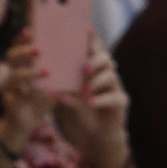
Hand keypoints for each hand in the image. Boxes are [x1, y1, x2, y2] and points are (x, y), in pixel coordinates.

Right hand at [0, 33, 53, 151]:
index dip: (21, 39)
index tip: (30, 29)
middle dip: (24, 52)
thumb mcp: (49, 83)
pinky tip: (42, 93)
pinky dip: (29, 95)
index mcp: (20, 66)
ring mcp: (9, 89)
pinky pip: (17, 97)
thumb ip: (57, 70)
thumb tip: (76, 54)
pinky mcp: (12, 104)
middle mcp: (11, 75)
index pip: (18, 48)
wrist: (25, 124)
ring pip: (14, 77)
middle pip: (11, 58)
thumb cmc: (38, 99)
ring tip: (46, 71)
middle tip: (39, 50)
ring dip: (29, 73)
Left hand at [55, 36, 129, 154]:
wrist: (94, 138)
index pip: (91, 51)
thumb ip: (61, 87)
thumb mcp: (67, 98)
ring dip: (96, 80)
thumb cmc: (80, 114)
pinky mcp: (121, 102)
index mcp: (92, 71)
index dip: (90, 40)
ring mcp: (115, 88)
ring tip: (85, 88)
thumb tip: (45, 77)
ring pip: (110, 76)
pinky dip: (100, 99)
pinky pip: (114, 97)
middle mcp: (105, 76)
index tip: (85, 29)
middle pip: (105, 59)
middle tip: (83, 67)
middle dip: (94, 60)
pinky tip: (90, 103)